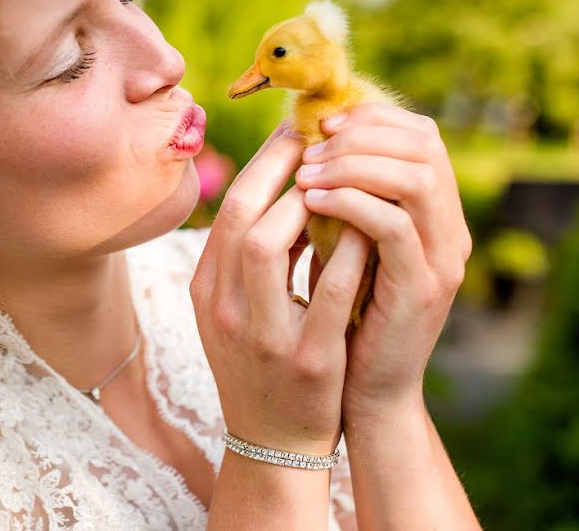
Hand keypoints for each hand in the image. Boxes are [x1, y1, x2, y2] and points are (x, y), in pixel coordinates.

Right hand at [191, 120, 373, 455]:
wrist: (272, 441)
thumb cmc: (260, 363)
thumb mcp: (235, 310)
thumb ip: (248, 258)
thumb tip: (284, 191)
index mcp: (207, 292)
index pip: (227, 212)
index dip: (262, 166)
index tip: (294, 136)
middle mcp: (224, 309)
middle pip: (240, 217)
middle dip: (280, 169)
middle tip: (319, 141)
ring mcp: (262, 336)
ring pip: (269, 245)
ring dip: (307, 204)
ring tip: (341, 183)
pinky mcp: (307, 361)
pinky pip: (328, 292)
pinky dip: (348, 253)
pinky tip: (371, 230)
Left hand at [294, 103, 471, 418]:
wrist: (367, 392)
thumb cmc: (346, 316)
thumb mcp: (346, 248)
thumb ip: (344, 202)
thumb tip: (305, 145)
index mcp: (434, 214)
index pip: (421, 133)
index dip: (371, 117)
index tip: (320, 124)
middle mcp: (449, 229)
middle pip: (425, 143)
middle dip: (360, 134)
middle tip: (310, 149)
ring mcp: (442, 259)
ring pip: (416, 177)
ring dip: (354, 163)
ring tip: (307, 174)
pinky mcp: (422, 289)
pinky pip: (395, 226)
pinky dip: (352, 203)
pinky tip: (313, 202)